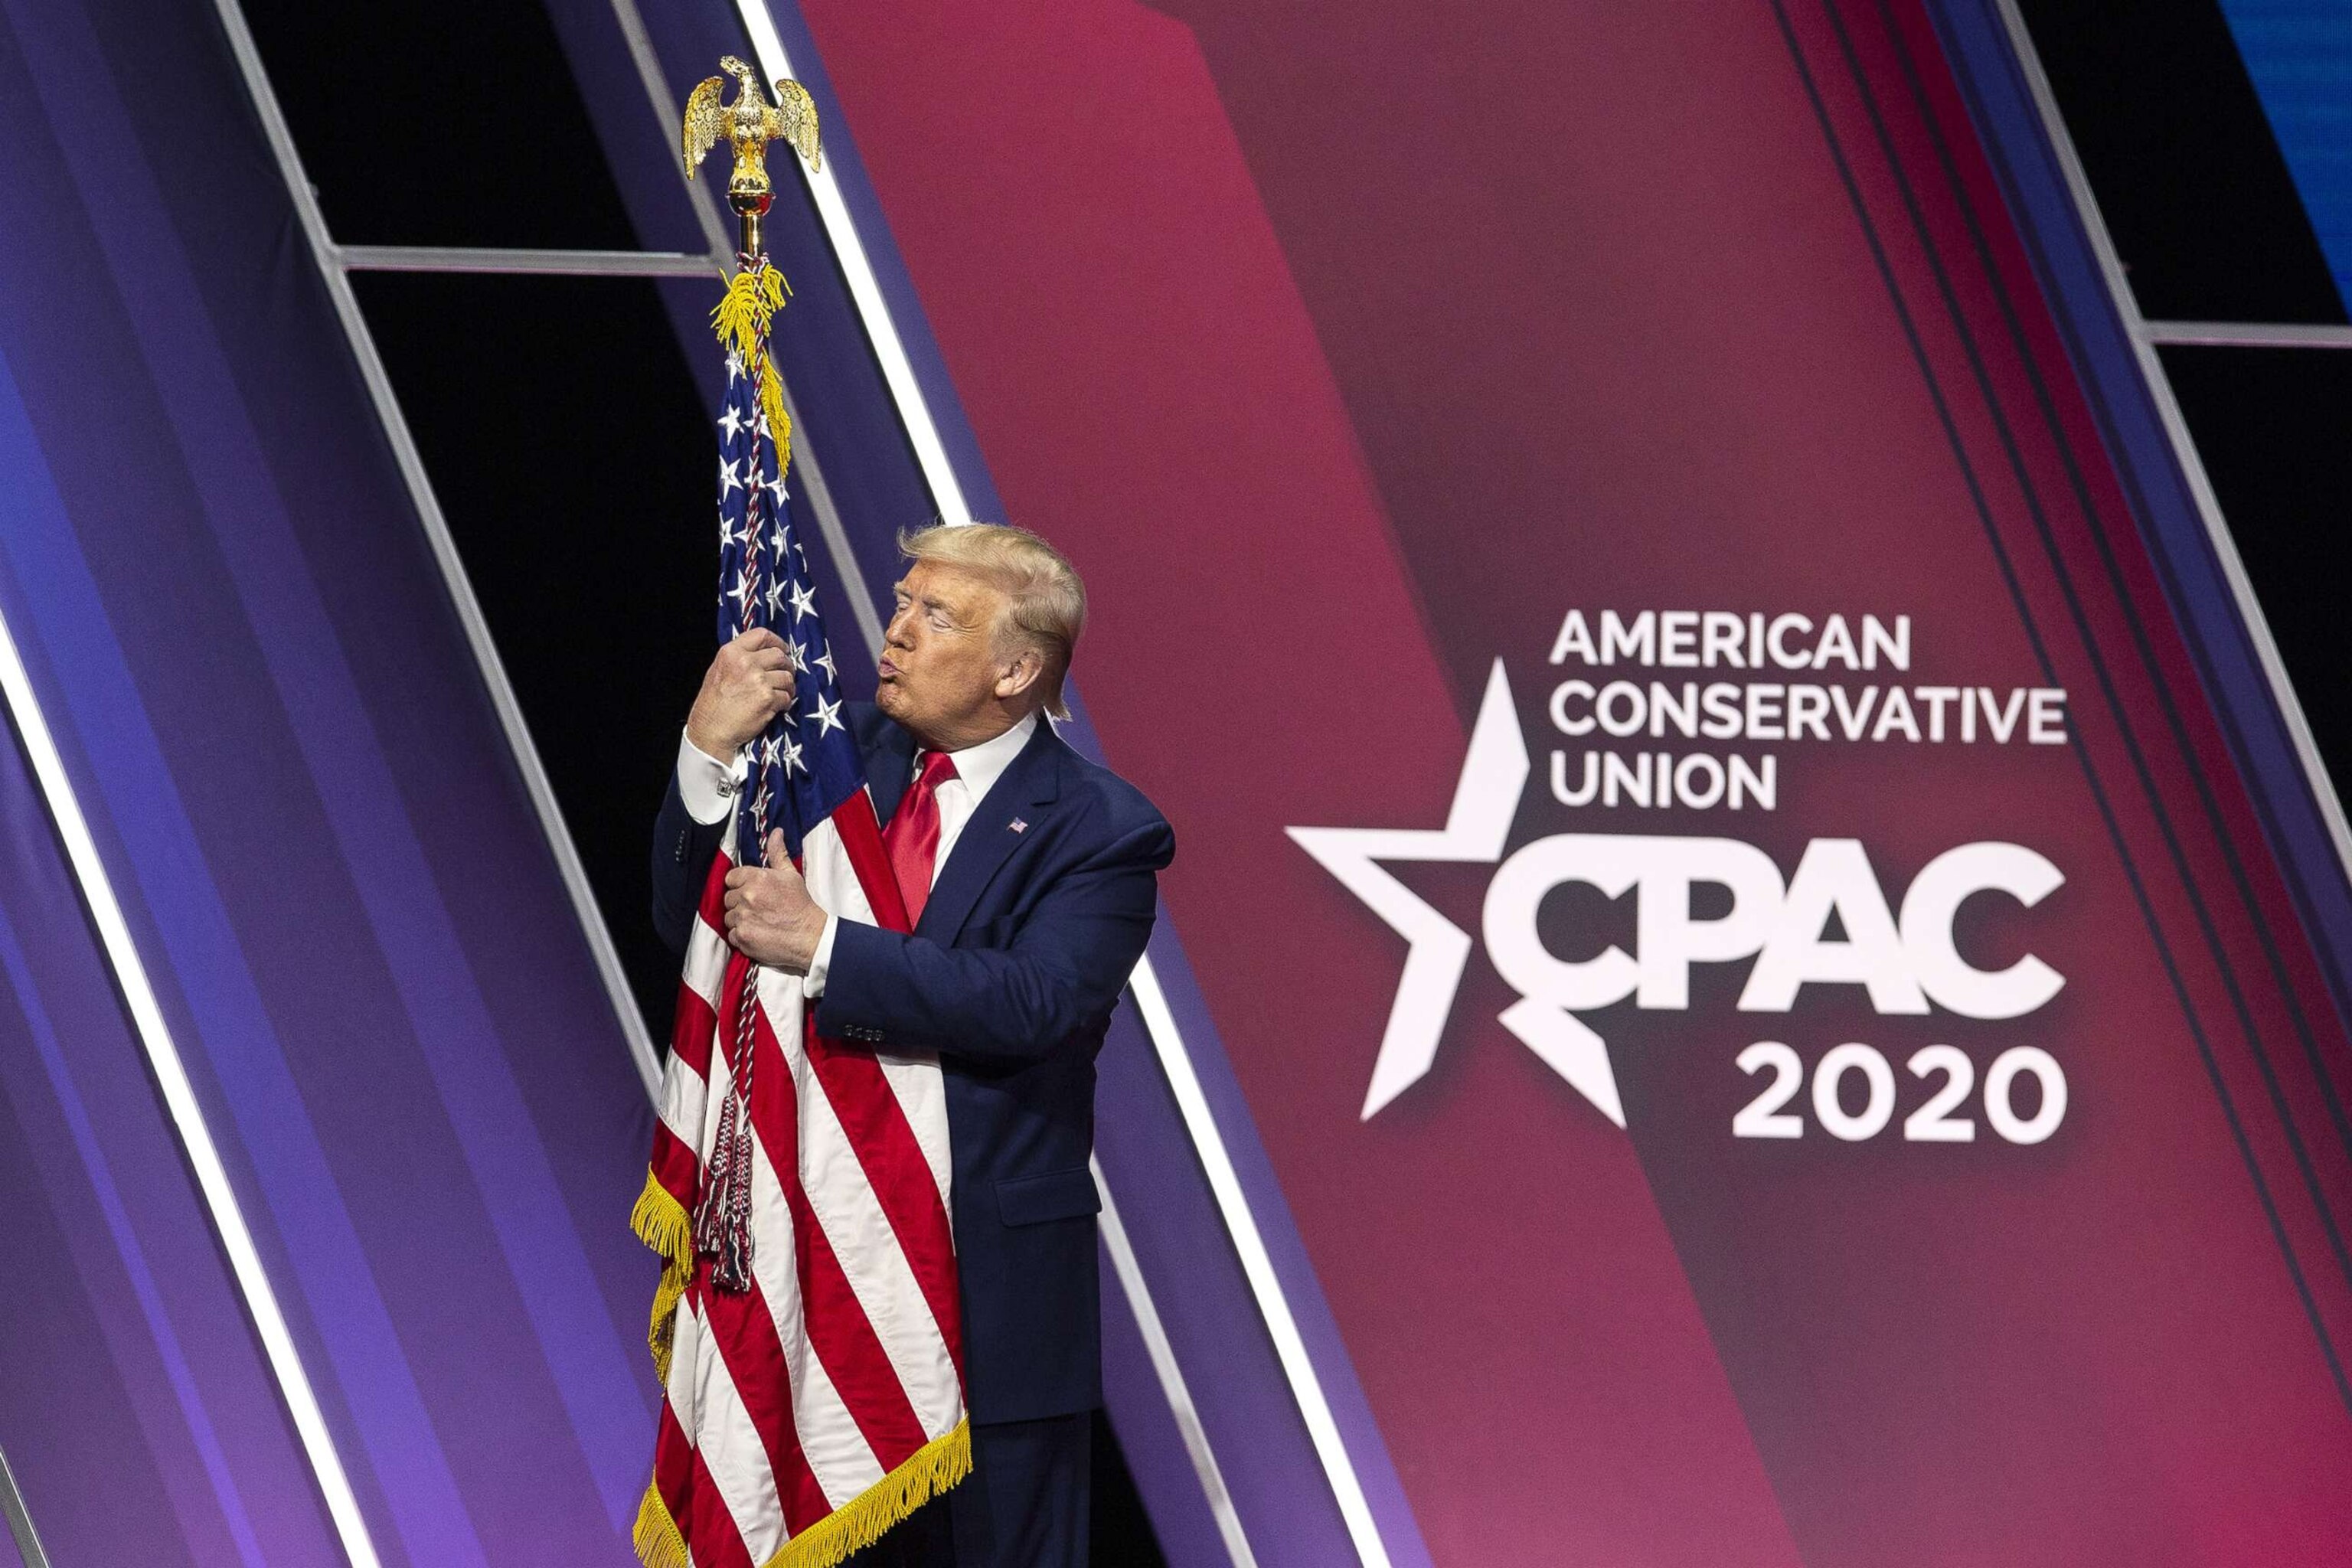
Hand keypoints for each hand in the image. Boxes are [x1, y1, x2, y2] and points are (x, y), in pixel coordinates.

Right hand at [687, 628, 795, 756]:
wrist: (711, 730)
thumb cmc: (713, 703)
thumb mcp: (718, 670)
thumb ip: (738, 657)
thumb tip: (764, 652)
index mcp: (731, 652)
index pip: (762, 635)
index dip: (777, 642)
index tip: (783, 649)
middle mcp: (745, 663)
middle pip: (779, 655)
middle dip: (786, 666)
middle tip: (785, 674)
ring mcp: (758, 680)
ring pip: (787, 676)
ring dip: (788, 686)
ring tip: (781, 693)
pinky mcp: (768, 699)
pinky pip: (787, 696)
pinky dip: (785, 702)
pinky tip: (777, 706)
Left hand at [724, 830, 825, 971]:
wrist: (810, 936)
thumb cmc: (801, 905)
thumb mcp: (791, 875)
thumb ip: (778, 853)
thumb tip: (776, 832)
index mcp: (758, 878)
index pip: (731, 877)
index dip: (740, 884)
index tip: (751, 891)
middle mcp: (748, 896)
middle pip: (728, 898)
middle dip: (740, 903)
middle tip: (758, 908)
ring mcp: (744, 918)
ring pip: (729, 917)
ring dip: (740, 920)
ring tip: (758, 921)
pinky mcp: (743, 937)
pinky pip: (732, 935)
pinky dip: (742, 935)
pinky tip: (757, 932)